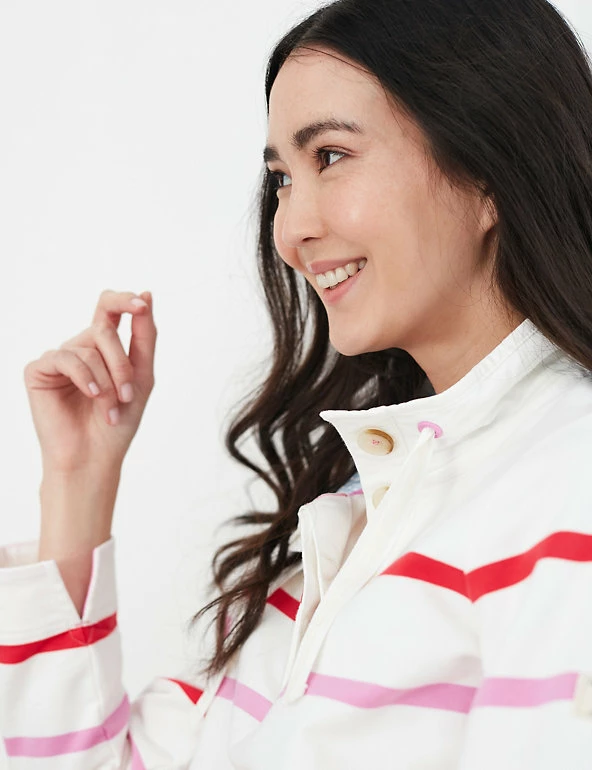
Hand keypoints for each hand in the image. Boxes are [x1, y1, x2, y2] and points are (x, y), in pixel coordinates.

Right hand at [24, 289, 156, 473]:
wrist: (95, 458)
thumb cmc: (119, 422)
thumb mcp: (142, 375)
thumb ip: (144, 336)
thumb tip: (146, 294)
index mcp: (103, 347)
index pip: (109, 308)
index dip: (124, 300)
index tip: (141, 303)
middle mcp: (79, 348)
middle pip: (104, 328)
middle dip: (122, 362)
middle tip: (130, 394)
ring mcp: (58, 358)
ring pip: (88, 347)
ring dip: (108, 380)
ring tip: (111, 409)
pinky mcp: (38, 371)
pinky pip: (66, 358)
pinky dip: (86, 378)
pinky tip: (92, 396)